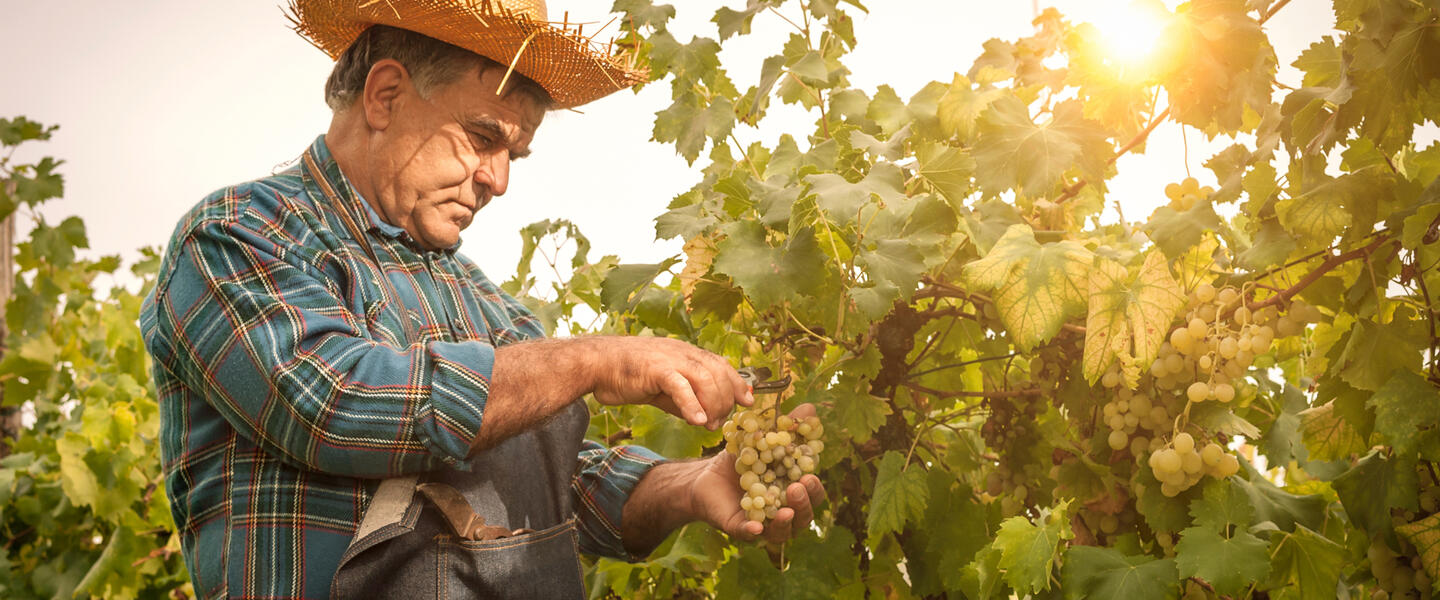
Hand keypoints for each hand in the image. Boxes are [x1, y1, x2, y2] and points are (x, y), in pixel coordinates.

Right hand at [589, 336, 752, 429]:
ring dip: (712, 404)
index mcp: (687, 354)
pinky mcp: (656, 369)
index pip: (722, 366)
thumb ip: (685, 400)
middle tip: (719, 422)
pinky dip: (692, 403)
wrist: (597, 363)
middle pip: (719, 373)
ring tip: (708, 424)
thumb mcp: (663, 389)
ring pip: (706, 379)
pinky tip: (696, 420)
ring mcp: (670, 359)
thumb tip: (705, 417)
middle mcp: (683, 353)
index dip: (738, 383)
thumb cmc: (628, 375)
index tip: (748, 402)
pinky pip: (681, 386)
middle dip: (725, 400)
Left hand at [688, 404, 826, 542]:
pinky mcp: (740, 528)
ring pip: (782, 532)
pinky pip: (750, 534)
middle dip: (804, 504)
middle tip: (797, 487)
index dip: (814, 488)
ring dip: (787, 522)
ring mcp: (763, 523)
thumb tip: (811, 408)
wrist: (705, 475)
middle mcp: (783, 512)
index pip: (811, 494)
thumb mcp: (762, 439)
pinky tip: (758, 525)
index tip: (809, 475)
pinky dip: (755, 531)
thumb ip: (786, 427)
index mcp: (792, 492)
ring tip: (785, 509)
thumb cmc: (740, 460)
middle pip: (803, 516)